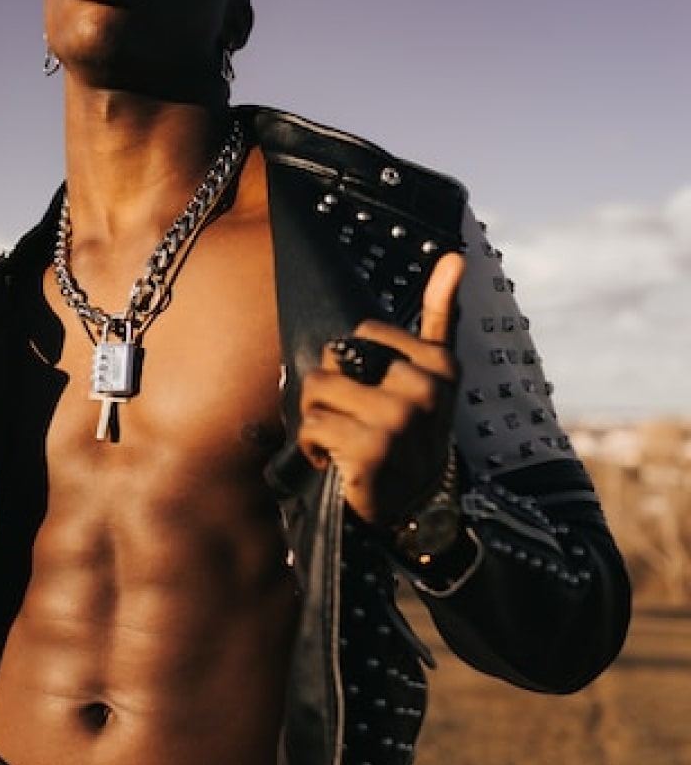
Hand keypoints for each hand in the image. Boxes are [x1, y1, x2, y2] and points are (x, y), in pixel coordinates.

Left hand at [297, 253, 464, 525]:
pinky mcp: (370, 450)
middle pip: (335, 360)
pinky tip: (333, 461)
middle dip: (330, 392)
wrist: (417, 508)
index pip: (363, 334)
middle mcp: (424, 390)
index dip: (355, 365)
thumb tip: (452, 256)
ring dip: (317, 419)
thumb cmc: (415, 432)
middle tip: (352, 420)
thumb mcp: (435, 373)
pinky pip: (312, 425)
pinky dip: (311, 446)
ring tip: (340, 440)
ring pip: (317, 390)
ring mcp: (398, 420)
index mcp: (440, 364)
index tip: (375, 393)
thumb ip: (440, 316)